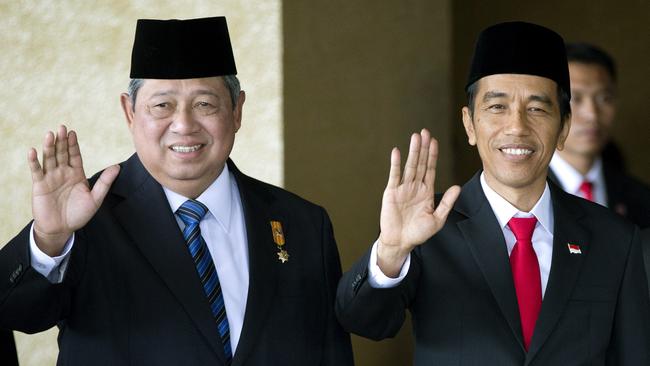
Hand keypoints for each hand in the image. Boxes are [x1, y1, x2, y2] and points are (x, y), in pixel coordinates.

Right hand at [29, 125, 119, 255]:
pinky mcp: (39, 185)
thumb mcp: (95, 198)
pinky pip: (36, 171)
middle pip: (62, 153)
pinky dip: (34, 161)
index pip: (75, 155)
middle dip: (62, 141)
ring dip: (49, 147)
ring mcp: (50, 177)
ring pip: (49, 158)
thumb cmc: (79, 214)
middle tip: (62, 127)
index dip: (73, 144)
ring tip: (50, 134)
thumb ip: (105, 182)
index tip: (73, 132)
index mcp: (76, 174)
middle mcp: (63, 172)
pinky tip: (33, 151)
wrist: (61, 229)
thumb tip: (117, 166)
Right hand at [377, 129, 460, 276]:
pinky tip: (397, 152)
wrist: (400, 242)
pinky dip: (395, 164)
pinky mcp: (391, 192)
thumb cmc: (418, 233)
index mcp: (426, 191)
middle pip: (420, 163)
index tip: (434, 141)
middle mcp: (415, 187)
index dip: (432, 155)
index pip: (430, 169)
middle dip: (423, 148)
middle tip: (425, 132)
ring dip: (412, 151)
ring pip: (409, 166)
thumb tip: (457, 187)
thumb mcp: (437, 219)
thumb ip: (446, 203)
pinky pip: (394, 175)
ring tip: (415, 137)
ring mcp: (403, 188)